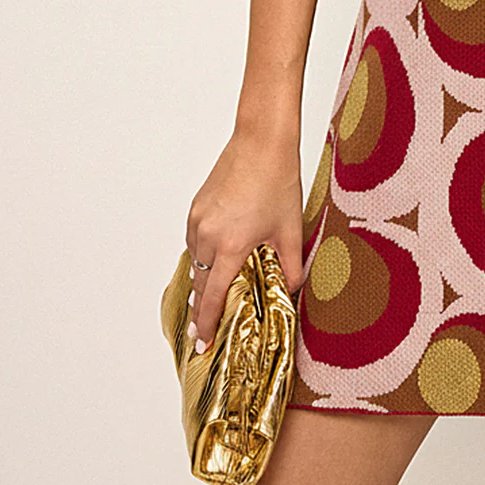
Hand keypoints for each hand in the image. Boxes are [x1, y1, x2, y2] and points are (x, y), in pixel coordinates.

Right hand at [184, 127, 304, 352]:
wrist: (262, 141)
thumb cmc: (278, 181)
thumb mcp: (291, 229)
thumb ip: (290, 266)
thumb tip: (291, 291)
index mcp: (230, 246)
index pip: (213, 297)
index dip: (207, 324)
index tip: (203, 343)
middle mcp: (207, 236)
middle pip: (199, 283)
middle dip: (201, 308)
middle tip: (204, 330)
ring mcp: (198, 220)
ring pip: (194, 261)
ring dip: (201, 279)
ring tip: (210, 298)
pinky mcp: (196, 207)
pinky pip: (194, 240)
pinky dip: (201, 254)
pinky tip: (214, 259)